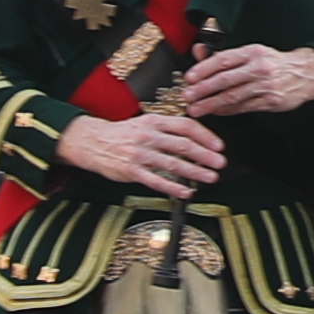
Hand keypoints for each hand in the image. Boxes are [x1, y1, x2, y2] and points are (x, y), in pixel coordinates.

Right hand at [61, 106, 223, 195]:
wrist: (92, 141)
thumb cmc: (124, 134)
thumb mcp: (146, 122)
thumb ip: (168, 129)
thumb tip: (196, 138)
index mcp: (154, 121)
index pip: (186, 126)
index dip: (205, 136)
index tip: (218, 145)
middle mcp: (148, 136)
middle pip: (183, 145)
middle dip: (205, 155)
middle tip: (220, 162)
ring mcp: (139, 154)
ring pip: (172, 164)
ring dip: (194, 172)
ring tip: (210, 177)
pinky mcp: (131, 171)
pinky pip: (156, 181)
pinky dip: (173, 187)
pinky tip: (186, 191)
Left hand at [176, 42, 313, 118]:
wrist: (306, 74)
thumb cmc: (274, 62)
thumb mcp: (251, 53)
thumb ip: (223, 55)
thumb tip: (198, 50)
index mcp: (253, 52)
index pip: (224, 60)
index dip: (203, 69)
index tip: (189, 78)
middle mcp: (260, 67)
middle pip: (225, 79)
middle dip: (203, 90)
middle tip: (188, 96)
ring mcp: (266, 86)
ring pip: (233, 96)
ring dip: (211, 104)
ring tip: (196, 109)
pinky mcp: (270, 101)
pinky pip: (243, 107)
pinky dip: (226, 111)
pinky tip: (215, 112)